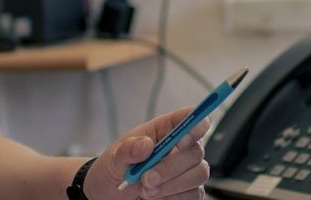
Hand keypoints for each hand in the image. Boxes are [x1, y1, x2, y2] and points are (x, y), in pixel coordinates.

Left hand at [83, 106, 210, 199]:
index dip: (195, 124)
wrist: (112, 194)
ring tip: (146, 191)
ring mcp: (188, 169)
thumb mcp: (113, 158)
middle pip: (195, 151)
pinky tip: (156, 197)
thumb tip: (146, 144)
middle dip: (171, 167)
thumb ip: (128, 149)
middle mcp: (181, 147)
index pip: (190, 118)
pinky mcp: (189, 190)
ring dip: (171, 186)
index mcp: (165, 130)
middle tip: (146, 179)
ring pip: (198, 173)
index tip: (182, 139)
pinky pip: (194, 194)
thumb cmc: (116, 169)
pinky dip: (173, 197)